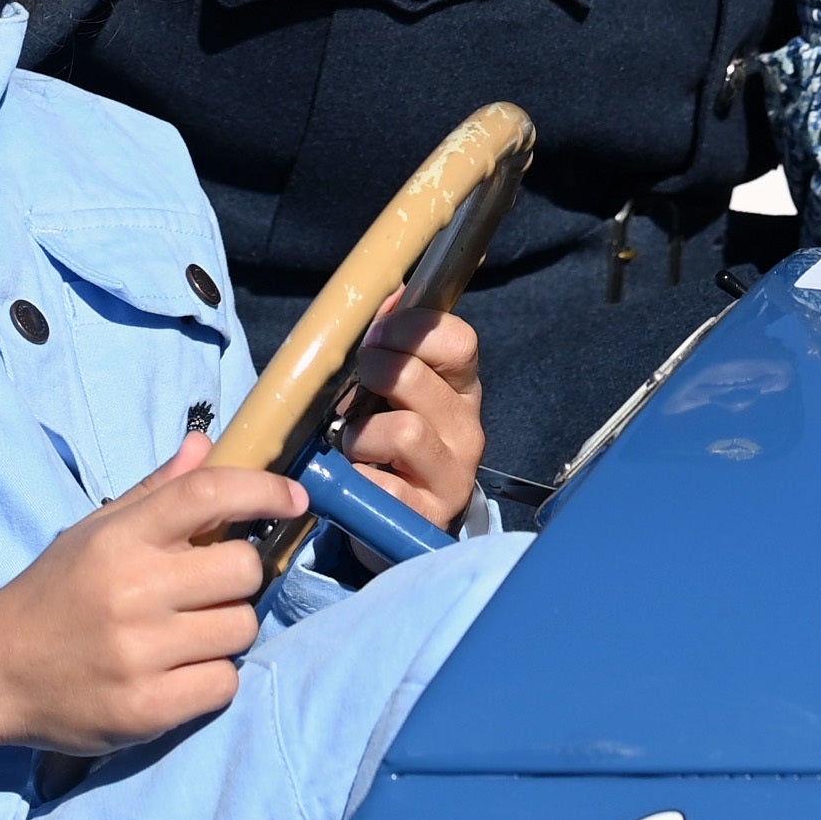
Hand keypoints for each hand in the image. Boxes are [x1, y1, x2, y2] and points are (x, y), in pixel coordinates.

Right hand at [0, 436, 298, 756]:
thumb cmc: (55, 593)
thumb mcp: (95, 531)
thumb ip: (156, 491)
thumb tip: (209, 445)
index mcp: (119, 538)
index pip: (207, 495)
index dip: (262, 490)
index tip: (293, 499)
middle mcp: (131, 591)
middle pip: (242, 568)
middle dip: (239, 575)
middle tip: (210, 587)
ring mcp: (138, 654)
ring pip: (241, 629)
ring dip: (228, 629)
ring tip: (190, 632)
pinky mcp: (144, 710)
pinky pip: (224, 684)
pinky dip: (213, 678)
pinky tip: (179, 672)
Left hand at [338, 301, 484, 532]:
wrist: (400, 526)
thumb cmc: (391, 448)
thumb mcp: (395, 395)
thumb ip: (391, 345)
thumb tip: (384, 293)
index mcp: (462, 390)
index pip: (459, 341)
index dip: (410, 330)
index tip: (375, 337)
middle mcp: (467, 430)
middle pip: (418, 380)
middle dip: (373, 373)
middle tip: (354, 389)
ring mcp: (453, 475)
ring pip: (403, 432)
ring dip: (360, 435)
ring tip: (353, 444)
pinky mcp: (429, 516)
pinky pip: (384, 487)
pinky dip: (357, 480)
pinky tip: (356, 481)